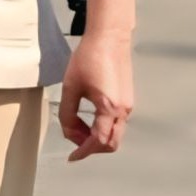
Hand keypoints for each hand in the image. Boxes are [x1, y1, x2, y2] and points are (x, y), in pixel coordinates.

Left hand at [59, 30, 133, 161]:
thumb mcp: (70, 86)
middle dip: (91, 147)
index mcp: (110, 107)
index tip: (72, 157)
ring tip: (75, 127)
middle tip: (72, 142)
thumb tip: (68, 130)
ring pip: (114, 134)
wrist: (110, 38)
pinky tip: (87, 119)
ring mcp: (128, 104)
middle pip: (111, 143)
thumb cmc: (90, 57)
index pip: (98, 141)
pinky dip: (102, 127)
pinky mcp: (126, 99)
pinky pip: (116, 122)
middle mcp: (123, 109)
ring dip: (96, 137)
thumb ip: (67, 113)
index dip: (84, 152)